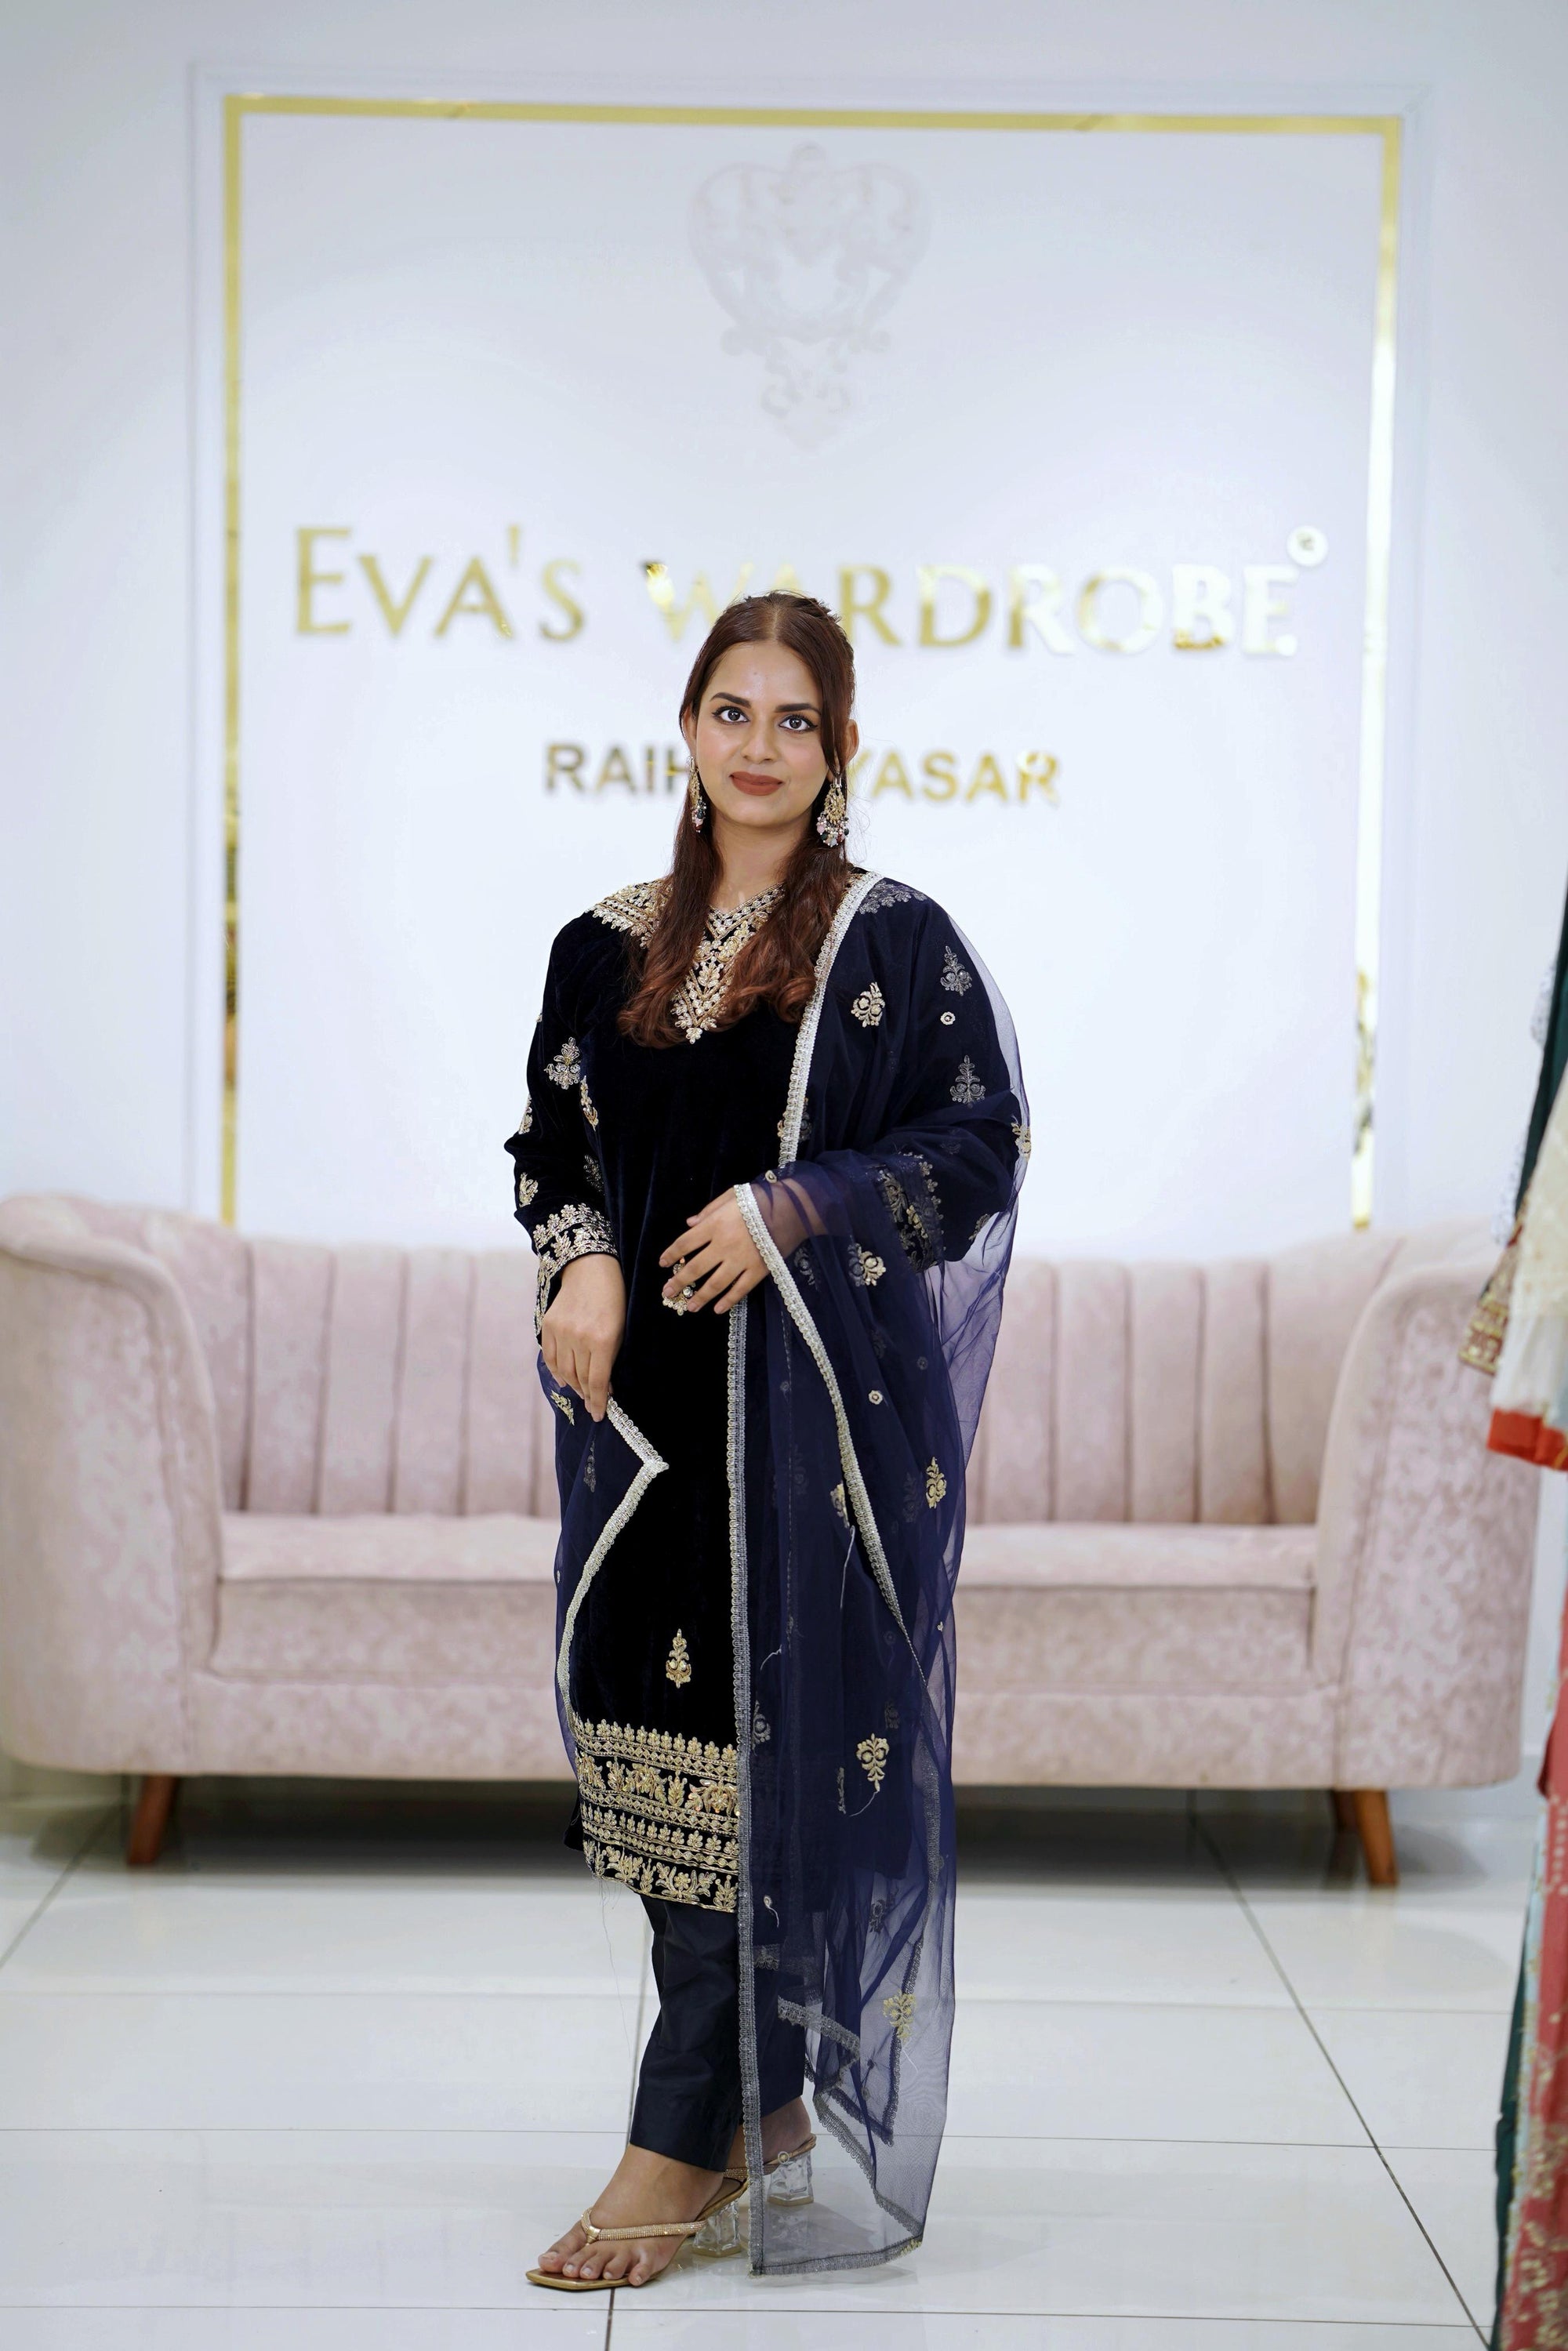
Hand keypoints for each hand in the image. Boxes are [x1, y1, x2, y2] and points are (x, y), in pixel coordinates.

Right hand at [541, 1253, 624, 1419]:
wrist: (590, 1267)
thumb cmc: (614, 1298)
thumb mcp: (621, 1329)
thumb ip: (611, 1358)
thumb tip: (603, 1387)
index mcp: (602, 1339)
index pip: (597, 1381)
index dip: (598, 1401)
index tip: (599, 1414)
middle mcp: (578, 1337)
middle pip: (579, 1378)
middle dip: (587, 1396)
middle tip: (592, 1407)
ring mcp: (561, 1331)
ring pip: (563, 1370)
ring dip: (573, 1385)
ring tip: (581, 1394)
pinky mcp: (548, 1325)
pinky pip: (549, 1357)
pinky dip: (555, 1371)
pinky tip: (563, 1380)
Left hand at [659, 1188, 767, 1314]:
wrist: (792, 1208)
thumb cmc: (760, 1199)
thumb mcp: (731, 1196)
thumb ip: (709, 1210)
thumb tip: (689, 1223)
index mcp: (715, 1224)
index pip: (685, 1242)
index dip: (671, 1254)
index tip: (662, 1263)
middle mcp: (724, 1245)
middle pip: (696, 1267)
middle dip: (679, 1281)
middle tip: (667, 1292)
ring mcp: (741, 1260)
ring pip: (716, 1284)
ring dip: (701, 1297)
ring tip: (690, 1306)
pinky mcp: (758, 1271)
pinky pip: (741, 1289)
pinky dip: (729, 1301)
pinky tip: (718, 1309)